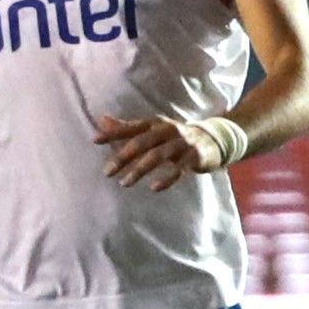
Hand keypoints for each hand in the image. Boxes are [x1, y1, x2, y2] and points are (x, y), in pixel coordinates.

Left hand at [93, 113, 239, 191]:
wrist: (213, 139)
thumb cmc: (176, 136)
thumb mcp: (153, 128)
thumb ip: (127, 127)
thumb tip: (102, 120)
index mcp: (155, 123)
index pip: (131, 128)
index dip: (114, 133)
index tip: (95, 141)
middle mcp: (167, 130)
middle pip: (142, 142)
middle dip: (123, 156)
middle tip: (107, 172)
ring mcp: (182, 143)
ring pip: (157, 156)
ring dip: (139, 169)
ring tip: (124, 183)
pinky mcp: (194, 157)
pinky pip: (179, 169)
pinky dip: (167, 178)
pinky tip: (154, 188)